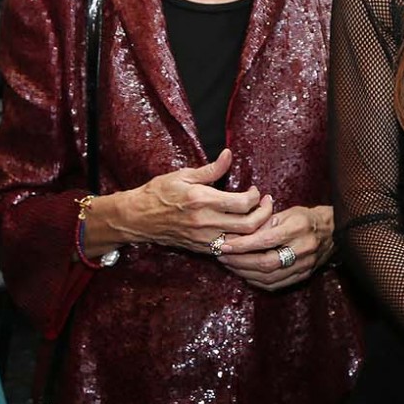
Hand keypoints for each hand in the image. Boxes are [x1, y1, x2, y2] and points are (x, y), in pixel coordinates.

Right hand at [93, 149, 273, 255]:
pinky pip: (229, 249)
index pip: (243, 203)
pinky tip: (245, 232)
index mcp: (202, 200)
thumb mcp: (183, 175)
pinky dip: (241, 242)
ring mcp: (203, 239)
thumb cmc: (159, 193)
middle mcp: (205, 222)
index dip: (256, 196)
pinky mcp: (201, 249)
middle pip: (248, 225)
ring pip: (242, 241)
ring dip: (256, 231)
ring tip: (260, 217)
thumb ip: (211, 169)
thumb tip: (229, 154)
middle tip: (266, 204)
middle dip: (264, 214)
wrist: (137, 218)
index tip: (255, 190)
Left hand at [218, 204, 334, 292]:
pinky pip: (277, 284)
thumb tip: (240, 233)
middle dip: (240, 261)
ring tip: (230, 265)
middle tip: (222, 256)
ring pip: (270, 277)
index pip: (266, 240)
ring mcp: (304, 265)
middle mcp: (302, 248)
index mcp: (298, 228)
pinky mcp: (304, 276)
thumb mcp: (287, 212)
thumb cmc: (306, 218)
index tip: (224, 244)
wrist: (333, 232)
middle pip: (266, 262)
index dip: (243, 245)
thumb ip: (265, 222)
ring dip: (245, 273)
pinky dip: (258, 282)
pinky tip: (245, 275)